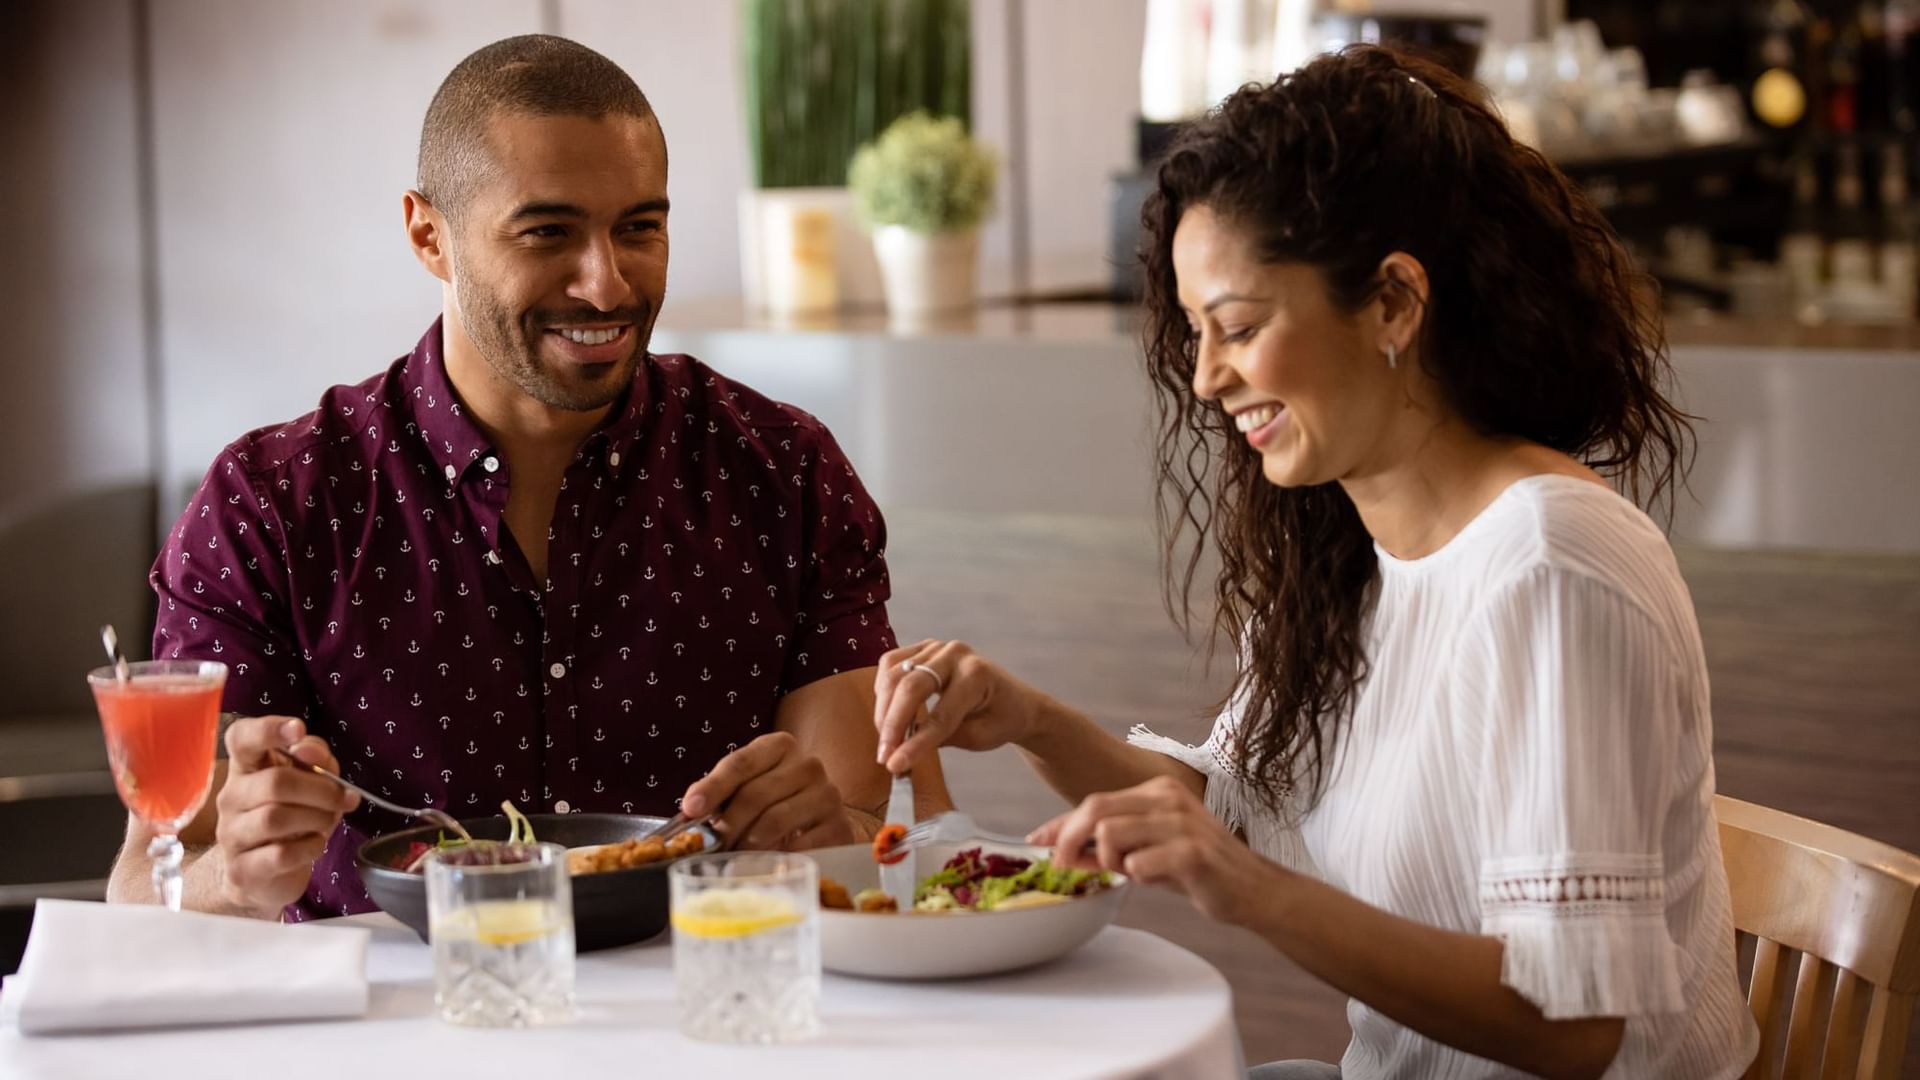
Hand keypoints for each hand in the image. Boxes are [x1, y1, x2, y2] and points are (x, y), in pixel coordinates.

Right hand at [213, 716, 357, 916]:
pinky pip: (280, 854)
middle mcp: (231, 796)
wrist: (266, 875)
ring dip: (317, 817)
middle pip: (275, 782)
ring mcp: (231, 834)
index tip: (298, 730)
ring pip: (275, 818)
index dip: (268, 729)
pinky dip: (309, 847)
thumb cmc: (293, 816)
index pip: (241, 737)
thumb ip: (315, 758)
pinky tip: (315, 844)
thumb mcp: (311, 781)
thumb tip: (308, 749)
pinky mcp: (241, 869)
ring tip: (328, 821)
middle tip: (344, 799)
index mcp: (246, 767)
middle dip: (321, 789)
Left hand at [681, 732, 853, 851]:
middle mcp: (807, 765)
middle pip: (755, 794)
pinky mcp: (838, 827)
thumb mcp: (747, 788)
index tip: (691, 808)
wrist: (822, 823)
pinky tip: (764, 864)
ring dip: (747, 844)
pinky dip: (776, 858)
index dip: (713, 786)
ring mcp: (827, 795)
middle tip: (711, 846)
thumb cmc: (774, 804)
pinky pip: (799, 846)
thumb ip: (720, 795)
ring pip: (775, 820)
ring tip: (733, 857)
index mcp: (779, 747)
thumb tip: (689, 812)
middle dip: (727, 824)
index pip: (740, 763)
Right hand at [872, 639, 1042, 774]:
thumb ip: (943, 739)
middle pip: (911, 686)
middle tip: (883, 756)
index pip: (940, 714)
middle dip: (892, 724)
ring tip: (885, 740)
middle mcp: (956, 654)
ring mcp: (938, 646)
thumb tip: (901, 751)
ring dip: (883, 709)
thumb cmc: (1001, 719)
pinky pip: (891, 664)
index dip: (916, 742)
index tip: (895, 765)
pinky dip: (883, 689)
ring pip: (894, 674)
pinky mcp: (923, 648)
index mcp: (978, 675)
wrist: (1014, 700)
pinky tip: (886, 712)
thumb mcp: (980, 737)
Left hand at [1030, 776, 1275, 926]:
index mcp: (1157, 790)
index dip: (1061, 824)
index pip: (1095, 801)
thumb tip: (1061, 848)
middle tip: (1066, 866)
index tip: (1037, 841)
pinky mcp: (1192, 851)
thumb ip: (1110, 846)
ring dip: (1110, 862)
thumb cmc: (1197, 869)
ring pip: (1110, 835)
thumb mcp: (1149, 850)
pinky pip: (1138, 865)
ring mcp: (1181, 822)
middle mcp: (1168, 797)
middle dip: (1070, 840)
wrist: (1252, 889)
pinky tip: (1158, 879)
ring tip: (1133, 872)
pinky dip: (1137, 877)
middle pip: (1095, 810)